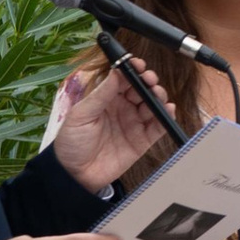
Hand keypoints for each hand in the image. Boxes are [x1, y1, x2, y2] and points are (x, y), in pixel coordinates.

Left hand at [49, 61, 173, 194]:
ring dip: (158, 96)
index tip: (138, 65)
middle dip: (149, 81)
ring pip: (153, 105)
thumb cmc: (71, 143)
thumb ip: (101, 94)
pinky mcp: (142, 141)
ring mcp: (134, 124)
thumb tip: (116, 71)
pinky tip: (168, 109)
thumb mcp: (81, 114)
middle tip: (149, 80)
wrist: (74, 175)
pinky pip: (158, 127)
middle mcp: (123, 109)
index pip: (124, 79)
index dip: (132, 70)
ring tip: (157, 95)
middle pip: (142, 89)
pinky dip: (166, 117)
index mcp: (106, 99)